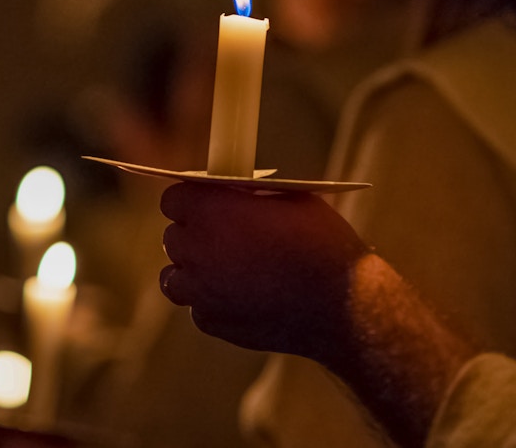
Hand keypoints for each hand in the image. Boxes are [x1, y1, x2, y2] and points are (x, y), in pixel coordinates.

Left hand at [159, 183, 370, 357]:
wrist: (343, 305)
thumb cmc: (322, 243)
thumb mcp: (289, 198)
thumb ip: (249, 194)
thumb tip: (229, 192)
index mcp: (210, 210)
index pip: (173, 199)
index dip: (191, 200)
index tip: (206, 204)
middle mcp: (196, 249)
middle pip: (173, 237)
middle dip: (194, 234)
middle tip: (222, 236)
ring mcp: (200, 290)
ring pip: (173, 277)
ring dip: (191, 270)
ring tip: (221, 268)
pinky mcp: (210, 322)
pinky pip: (197, 307)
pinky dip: (211, 302)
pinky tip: (239, 297)